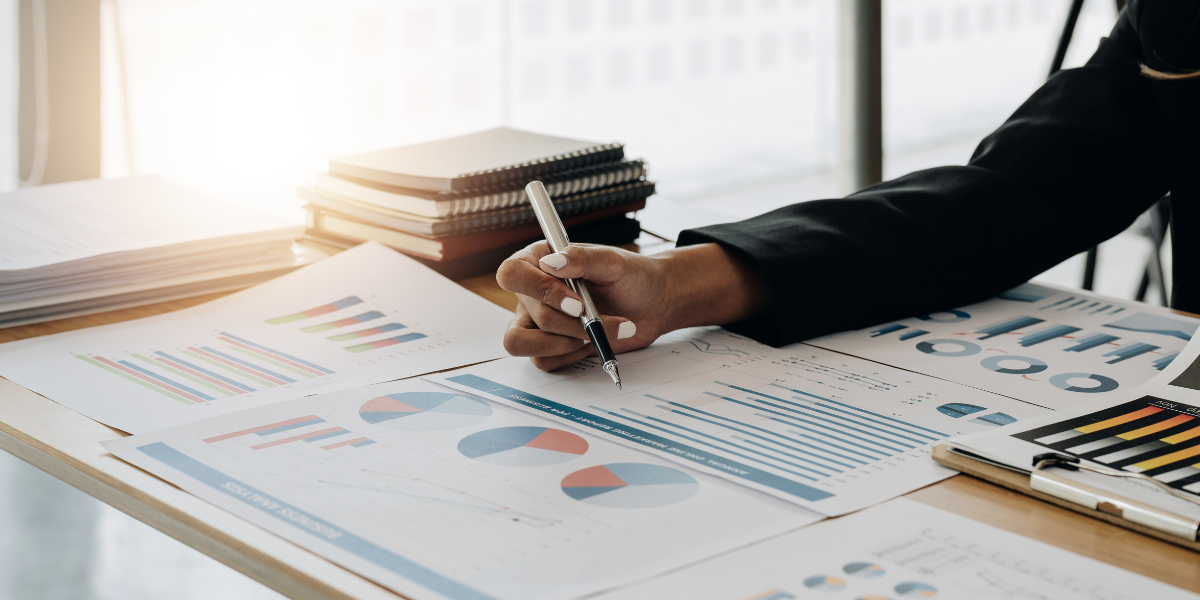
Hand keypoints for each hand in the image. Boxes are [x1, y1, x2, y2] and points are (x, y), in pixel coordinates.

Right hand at [497, 243, 669, 370]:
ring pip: (521, 343)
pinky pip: (542, 361)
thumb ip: (582, 258)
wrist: (653, 305)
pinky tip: (592, 342)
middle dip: (569, 324)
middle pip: (529, 315)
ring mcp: (537, 321)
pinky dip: (571, 355)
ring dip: (564, 343)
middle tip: (596, 318)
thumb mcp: (613, 262)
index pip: (512, 274)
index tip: (576, 302)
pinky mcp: (550, 345)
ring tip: (594, 333)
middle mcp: (533, 291)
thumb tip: (552, 262)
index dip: (539, 291)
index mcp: (540, 260)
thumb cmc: (633, 277)